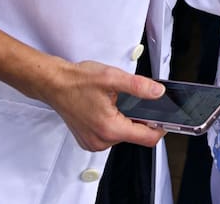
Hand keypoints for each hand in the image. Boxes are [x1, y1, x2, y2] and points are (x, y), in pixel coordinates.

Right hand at [37, 60, 166, 151]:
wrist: (54, 84)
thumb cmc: (77, 81)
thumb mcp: (113, 78)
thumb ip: (139, 86)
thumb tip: (158, 92)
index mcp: (109, 128)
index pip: (147, 138)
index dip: (160, 128)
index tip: (165, 118)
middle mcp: (100, 141)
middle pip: (135, 136)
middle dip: (139, 118)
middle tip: (131, 99)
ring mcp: (93, 142)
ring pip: (122, 135)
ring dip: (124, 120)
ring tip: (113, 102)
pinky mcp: (88, 140)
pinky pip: (109, 135)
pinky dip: (113, 123)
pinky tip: (104, 109)